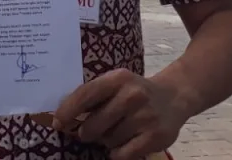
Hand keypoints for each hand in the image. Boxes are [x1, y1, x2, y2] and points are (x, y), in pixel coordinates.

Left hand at [51, 69, 184, 159]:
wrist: (174, 97)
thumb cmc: (134, 92)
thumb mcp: (115, 84)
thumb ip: (93, 96)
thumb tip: (62, 118)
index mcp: (118, 78)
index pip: (85, 95)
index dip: (67, 111)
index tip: (57, 123)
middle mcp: (133, 95)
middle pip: (93, 125)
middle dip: (87, 132)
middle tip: (90, 131)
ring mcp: (145, 117)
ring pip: (108, 141)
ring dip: (107, 140)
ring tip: (118, 130)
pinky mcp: (155, 137)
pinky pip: (122, 154)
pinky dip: (118, 153)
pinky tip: (125, 142)